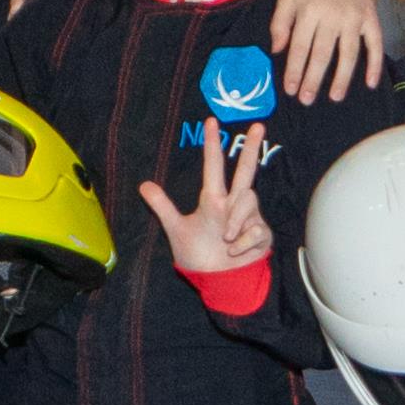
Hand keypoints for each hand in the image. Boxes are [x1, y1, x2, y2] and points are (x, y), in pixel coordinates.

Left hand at [137, 113, 270, 290]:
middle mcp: (232, 205)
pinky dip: (242, 242)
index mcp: (213, 200)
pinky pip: (254, 229)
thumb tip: (143, 185)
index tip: (210, 121)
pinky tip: (234, 252)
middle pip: (245, 170)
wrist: (217, 283)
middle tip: (258, 125)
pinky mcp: (261, 234)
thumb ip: (163, 206)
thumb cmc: (199, 256)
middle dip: (251, 147)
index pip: (214, 166)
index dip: (212, 144)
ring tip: (225, 239)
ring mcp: (249, 218)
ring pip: (248, 200)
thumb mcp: (177, 229)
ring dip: (236, 220)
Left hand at [274, 0, 385, 100]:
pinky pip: (375, 44)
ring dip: (342, 77)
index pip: (300, 46)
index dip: (294, 69)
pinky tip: (370, 83)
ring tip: (335, 96)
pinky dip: (375, 64)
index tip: (290, 89)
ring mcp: (355, 18)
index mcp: (309, 10)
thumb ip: (279, 23)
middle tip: (307, 99)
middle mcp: (333, 15)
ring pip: (349, 53)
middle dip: (314, 79)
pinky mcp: (371, 19)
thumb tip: (277, 51)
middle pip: (322, 53)